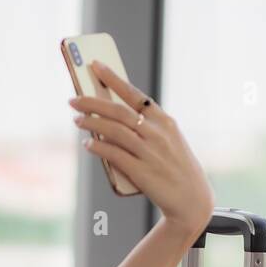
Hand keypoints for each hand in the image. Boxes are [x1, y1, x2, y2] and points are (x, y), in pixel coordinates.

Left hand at [69, 59, 214, 240]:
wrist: (191, 200)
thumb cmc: (176, 168)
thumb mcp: (169, 141)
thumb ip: (146, 129)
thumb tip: (112, 119)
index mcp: (165, 122)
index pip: (135, 94)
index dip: (113, 79)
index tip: (96, 66)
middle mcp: (157, 134)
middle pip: (119, 111)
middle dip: (93, 102)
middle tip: (73, 99)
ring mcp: (150, 152)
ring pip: (114, 131)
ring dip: (92, 123)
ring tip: (76, 120)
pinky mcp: (142, 172)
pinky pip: (114, 155)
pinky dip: (99, 147)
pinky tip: (88, 144)